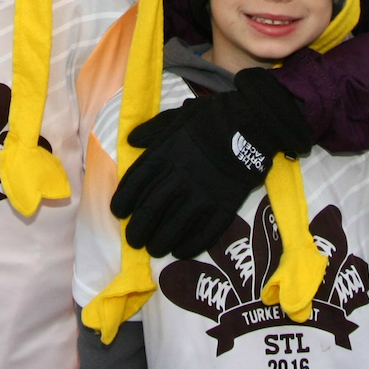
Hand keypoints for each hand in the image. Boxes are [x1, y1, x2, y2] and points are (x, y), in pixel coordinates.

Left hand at [110, 68, 311, 258]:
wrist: (250, 123)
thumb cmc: (210, 119)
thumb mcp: (177, 117)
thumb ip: (153, 130)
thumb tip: (130, 141)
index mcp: (166, 153)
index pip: (137, 182)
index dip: (124, 200)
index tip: (118, 213)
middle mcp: (180, 176)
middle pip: (152, 208)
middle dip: (139, 228)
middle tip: (134, 240)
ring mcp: (203, 193)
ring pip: (175, 225)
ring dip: (161, 241)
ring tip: (154, 249)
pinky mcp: (224, 204)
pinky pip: (205, 231)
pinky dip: (191, 244)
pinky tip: (181, 251)